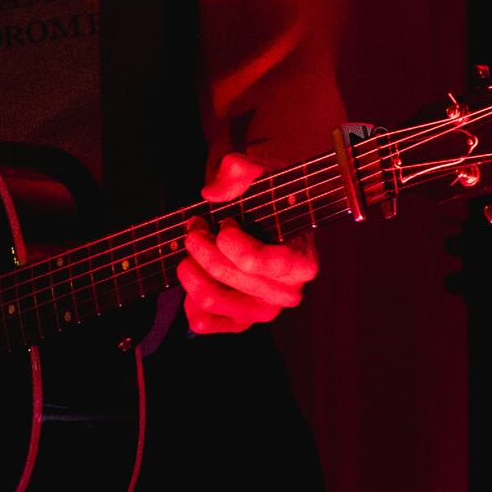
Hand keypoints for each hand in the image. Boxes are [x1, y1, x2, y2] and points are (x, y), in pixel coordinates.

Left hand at [178, 150, 318, 333]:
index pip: (255, 262)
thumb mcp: (263, 174)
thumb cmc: (272, 201)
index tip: (225, 221)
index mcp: (302, 262)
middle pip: (225, 275)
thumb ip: (240, 169)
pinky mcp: (241, 323)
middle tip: (195, 227)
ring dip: (190, 270)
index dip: (227, 240)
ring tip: (189, 250)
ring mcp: (263, 311)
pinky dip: (188, 300)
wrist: (275, 224)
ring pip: (210, 300)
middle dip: (200, 246)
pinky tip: (195, 276)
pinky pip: (203, 322)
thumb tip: (212, 192)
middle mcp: (287, 293)